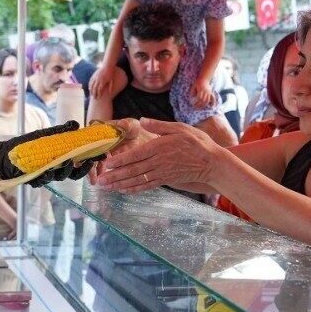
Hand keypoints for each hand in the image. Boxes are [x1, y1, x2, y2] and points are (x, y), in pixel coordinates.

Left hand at [0, 121, 101, 186]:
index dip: (90, 161)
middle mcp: (55, 169)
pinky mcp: (34, 180)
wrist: (6, 154)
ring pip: (59, 177)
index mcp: (61, 159)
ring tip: (66, 162)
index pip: (80, 162)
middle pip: (73, 174)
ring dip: (64, 170)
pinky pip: (42, 180)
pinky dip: (45, 175)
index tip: (101, 155)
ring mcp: (45, 175)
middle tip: (86, 160)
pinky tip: (46, 169)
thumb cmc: (27, 145)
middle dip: (82, 169)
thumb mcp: (45, 135)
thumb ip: (61, 132)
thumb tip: (76, 124)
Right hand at [89, 66, 116, 98]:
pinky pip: (90, 81)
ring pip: (91, 85)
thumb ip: (111, 86)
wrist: (108, 66)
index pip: (99, 90)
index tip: (98, 98)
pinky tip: (89, 88)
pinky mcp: (94, 75)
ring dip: (91, 90)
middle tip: (94, 98)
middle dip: (94, 94)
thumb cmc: (111, 73)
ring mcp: (95, 77)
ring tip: (91, 94)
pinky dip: (89, 85)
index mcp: (103, 82)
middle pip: (95, 88)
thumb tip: (110, 92)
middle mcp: (98, 80)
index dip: (99, 94)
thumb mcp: (112, 80)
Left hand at [95, 118, 222, 191]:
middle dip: (114, 176)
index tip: (106, 164)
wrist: (212, 163)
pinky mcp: (165, 180)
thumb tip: (141, 121)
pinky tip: (123, 190)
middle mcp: (158, 162)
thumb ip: (159, 125)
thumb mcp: (179, 128)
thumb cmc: (197, 143)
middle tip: (99, 181)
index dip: (120, 161)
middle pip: (132, 170)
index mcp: (159, 147)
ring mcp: (161, 173)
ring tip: (106, 187)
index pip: (135, 155)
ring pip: (137, 180)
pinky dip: (133, 189)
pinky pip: (146, 186)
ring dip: (120, 184)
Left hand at [189, 80, 215, 107]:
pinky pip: (213, 98)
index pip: (199, 98)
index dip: (197, 102)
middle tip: (195, 108)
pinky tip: (212, 106)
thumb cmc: (198, 82)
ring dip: (204, 105)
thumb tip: (192, 97)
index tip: (193, 105)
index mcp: (201, 90)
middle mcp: (206, 91)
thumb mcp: (193, 86)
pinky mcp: (211, 93)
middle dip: (199, 105)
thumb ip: (192, 91)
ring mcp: (209, 92)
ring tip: (200, 108)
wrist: (204, 78)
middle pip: (203, 100)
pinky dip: (213, 102)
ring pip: (207, 100)